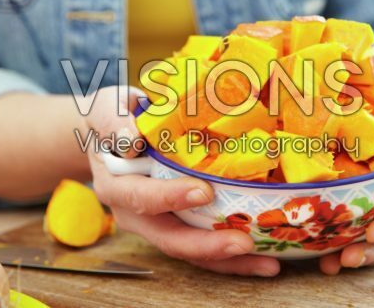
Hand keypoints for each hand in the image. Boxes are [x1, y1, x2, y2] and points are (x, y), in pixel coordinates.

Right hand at [83, 86, 279, 276]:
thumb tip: (131, 139)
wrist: (109, 135)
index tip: (203, 192)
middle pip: (170, 237)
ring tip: (266, 264)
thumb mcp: (107, 109)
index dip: (171, 197)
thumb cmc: (111, 118)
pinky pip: (201, 243)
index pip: (142, 197)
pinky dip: (230, 254)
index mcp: (117, 185)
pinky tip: (263, 257)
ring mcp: (155, 222)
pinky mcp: (175, 224)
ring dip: (227, 259)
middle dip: (207, 244)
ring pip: (190, 249)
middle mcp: (134, 213)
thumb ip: (116, 121)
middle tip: (243, 243)